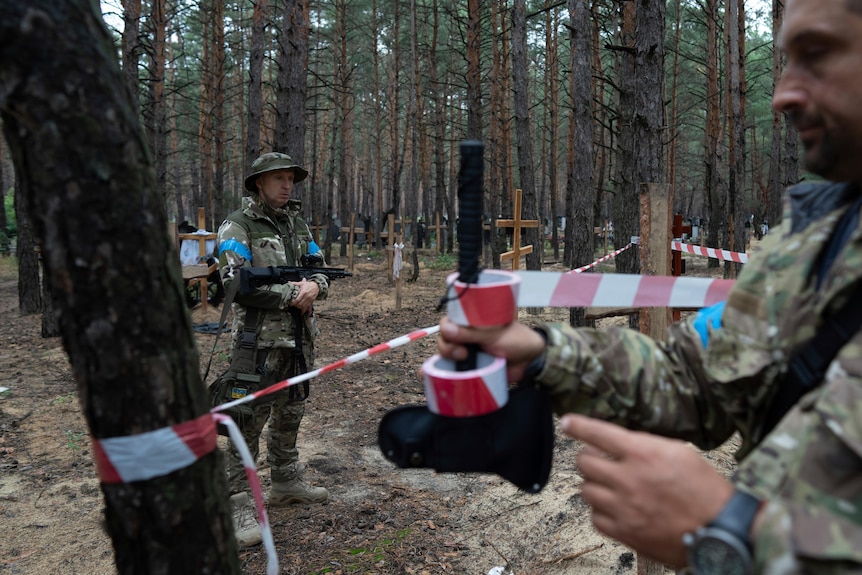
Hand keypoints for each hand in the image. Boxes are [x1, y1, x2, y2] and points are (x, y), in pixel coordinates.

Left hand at [288, 278, 318, 313]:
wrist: (317, 286)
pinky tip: (303, 313)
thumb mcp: (302, 283)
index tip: (290, 304)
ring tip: (297, 308)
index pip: (297, 300)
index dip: (293, 303)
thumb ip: (295, 283)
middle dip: (296, 306)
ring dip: (300, 308)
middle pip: (300, 304)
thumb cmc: (308, 284)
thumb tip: (288, 282)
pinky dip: (306, 311)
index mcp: (304, 292)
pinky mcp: (312, 302)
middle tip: (293, 306)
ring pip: (304, 307)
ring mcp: (310, 300)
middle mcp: (307, 297)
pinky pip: (309, 308)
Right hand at [436, 316, 545, 381]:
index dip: (447, 328)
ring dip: (448, 358)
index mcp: (471, 321)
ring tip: (463, 360)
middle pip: (444, 338)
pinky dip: (445, 371)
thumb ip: (470, 332)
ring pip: (445, 354)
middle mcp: (466, 334)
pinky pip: (452, 368)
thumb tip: (446, 329)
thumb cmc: (515, 340)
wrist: (529, 361)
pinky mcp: (469, 367)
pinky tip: (440, 374)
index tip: (454, 336)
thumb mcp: (493, 334)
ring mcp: (466, 351)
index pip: (448, 321)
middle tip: (463, 353)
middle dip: (447, 346)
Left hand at [561, 414, 733, 566]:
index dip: (578, 426)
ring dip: (595, 485)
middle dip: (589, 458)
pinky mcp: (624, 532)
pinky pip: (595, 517)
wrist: (719, 530)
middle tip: (600, 460)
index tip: (567, 422)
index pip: (598, 433)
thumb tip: (621, 443)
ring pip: (586, 490)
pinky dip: (601, 511)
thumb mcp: (679, 452)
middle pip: (584, 462)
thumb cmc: (705, 489)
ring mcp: (623, 508)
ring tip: (612, 485)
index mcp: (643, 454)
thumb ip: (645, 445)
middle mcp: (628, 479)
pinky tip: (615, 507)